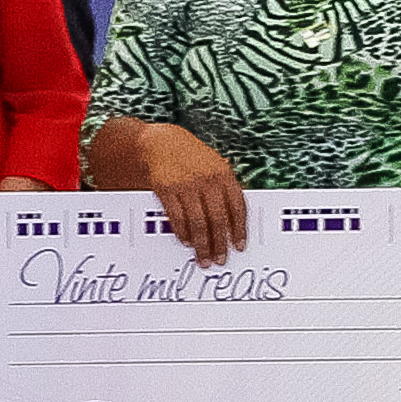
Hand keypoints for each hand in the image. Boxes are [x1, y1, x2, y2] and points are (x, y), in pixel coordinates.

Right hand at [138, 124, 248, 264]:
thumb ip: (226, 190)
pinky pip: (177, 217)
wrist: (161, 142)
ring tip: (202, 258)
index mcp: (224, 174)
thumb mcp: (215, 167)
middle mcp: (207, 180)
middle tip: (220, 259)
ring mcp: (186, 184)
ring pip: (198, 223)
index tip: (239, 246)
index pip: (237, 207)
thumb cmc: (192, 157)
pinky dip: (183, 232)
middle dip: (219, 244)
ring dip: (201, 245)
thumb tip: (236, 223)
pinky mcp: (166, 189)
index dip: (239, 230)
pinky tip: (186, 241)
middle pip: (217, 219)